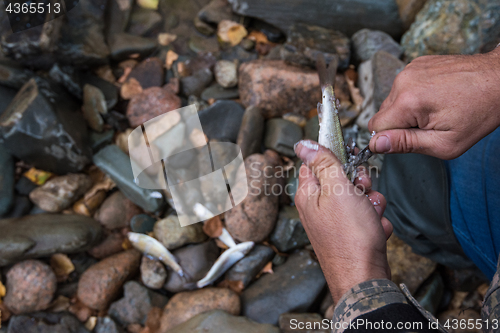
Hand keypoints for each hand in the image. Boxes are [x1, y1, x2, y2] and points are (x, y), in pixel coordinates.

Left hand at [294, 140, 392, 302]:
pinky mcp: (349, 234)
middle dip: (361, 184)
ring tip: (371, 216)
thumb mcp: (337, 189)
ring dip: (372, 204)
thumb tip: (303, 144)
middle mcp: (318, 207)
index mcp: (309, 194)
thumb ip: (323, 163)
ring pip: (359, 198)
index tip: (350, 161)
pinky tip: (375, 231)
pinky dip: (374, 222)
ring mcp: (334, 222)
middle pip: (342, 179)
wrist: (365, 278)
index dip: (336, 159)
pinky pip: (366, 217)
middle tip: (363, 192)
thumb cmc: (350, 237)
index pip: (317, 163)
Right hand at [369, 48, 499, 159]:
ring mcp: (409, 69)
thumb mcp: (444, 143)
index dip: (392, 138)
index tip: (412, 138)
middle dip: (401, 124)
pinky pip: (402, 88)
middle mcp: (403, 81)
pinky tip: (436, 97)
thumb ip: (406, 144)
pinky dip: (414, 96)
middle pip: (383, 114)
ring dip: (407, 110)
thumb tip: (376, 144)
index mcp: (407, 101)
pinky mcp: (416, 64)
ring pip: (392, 101)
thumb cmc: (478, 113)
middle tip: (429, 125)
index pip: (376, 128)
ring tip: (435, 109)